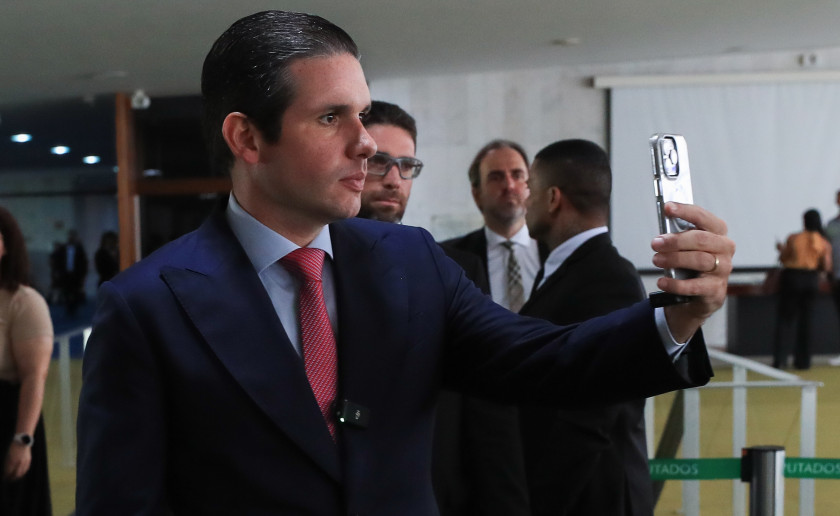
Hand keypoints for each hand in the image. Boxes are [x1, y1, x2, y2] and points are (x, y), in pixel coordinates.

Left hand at [3, 442, 31, 480]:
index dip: (5, 476)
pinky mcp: (28, 460)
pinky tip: (21, 473)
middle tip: (8, 480)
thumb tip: (5, 471)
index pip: (8, 473)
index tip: (3, 478)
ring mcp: (24, 461)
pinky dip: (23, 472)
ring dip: (17, 476)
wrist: (22, 440)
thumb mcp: (7, 455)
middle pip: (15, 475)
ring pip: (21, 473)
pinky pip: (26, 469)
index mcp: (12, 461)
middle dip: (11, 478)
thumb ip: (7, 464)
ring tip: (14, 478)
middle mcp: (19, 463)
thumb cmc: (13, 447)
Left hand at [651, 202, 735, 341]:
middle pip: (701, 239)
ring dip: (674, 259)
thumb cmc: (690, 266)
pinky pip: (695, 286)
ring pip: (699, 260)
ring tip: (657, 260)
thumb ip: (678, 236)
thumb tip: (663, 230)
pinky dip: (676, 284)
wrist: (695, 298)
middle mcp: (724, 249)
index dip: (685, 211)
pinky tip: (662, 282)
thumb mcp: (685, 248)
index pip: (704, 218)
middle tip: (656, 243)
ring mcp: (723, 270)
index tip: (668, 207)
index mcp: (718, 233)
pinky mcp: (715, 290)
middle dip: (675, 240)